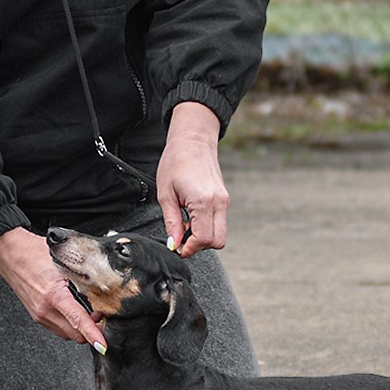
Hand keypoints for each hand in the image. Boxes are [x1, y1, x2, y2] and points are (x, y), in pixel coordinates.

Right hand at [0, 227, 107, 351]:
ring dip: (80, 328)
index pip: (78, 320)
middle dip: (92, 330)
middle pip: (75, 335)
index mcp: (53, 294)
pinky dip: (70, 324)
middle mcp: (45, 310)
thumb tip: (102, 291)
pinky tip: (73, 310)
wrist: (9, 252)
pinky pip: (59, 328)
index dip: (93, 334)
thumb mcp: (63, 261)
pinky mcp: (36, 316)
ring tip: (88, 311)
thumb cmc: (33, 251)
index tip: (103, 345)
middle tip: (102, 314)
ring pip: (68, 334)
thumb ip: (82, 277)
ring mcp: (39, 315)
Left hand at [157, 101, 227, 256]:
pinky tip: (192, 217)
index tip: (177, 248)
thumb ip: (171, 223)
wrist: (193, 140)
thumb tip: (174, 245)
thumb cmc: (176, 161)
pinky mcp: (224, 198)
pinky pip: (219, 222)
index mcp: (203, 201)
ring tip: (185, 225)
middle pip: (217, 241)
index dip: (189, 249)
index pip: (203, 239)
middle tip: (180, 238)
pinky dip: (207, 227)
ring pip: (220, 234)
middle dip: (198, 246)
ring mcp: (224, 200)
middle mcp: (219, 202)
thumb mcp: (166, 194)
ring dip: (203, 237)